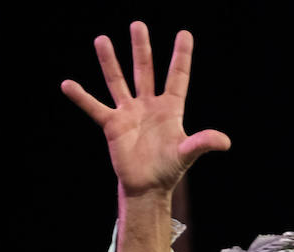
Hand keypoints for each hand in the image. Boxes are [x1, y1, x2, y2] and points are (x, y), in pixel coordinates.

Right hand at [61, 21, 229, 198]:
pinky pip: (94, 108)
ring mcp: (129, 113)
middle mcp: (149, 105)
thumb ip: (203, 143)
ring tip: (102, 39)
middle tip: (138, 24)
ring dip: (110, 62)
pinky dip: (81, 97)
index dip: (181, 56)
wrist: (148, 186)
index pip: (177, 77)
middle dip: (142, 48)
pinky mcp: (112, 125)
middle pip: (145, 71)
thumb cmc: (169, 169)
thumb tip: (225, 142)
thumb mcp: (187, 154)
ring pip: (118, 81)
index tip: (185, 34)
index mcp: (170, 109)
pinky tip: (68, 84)